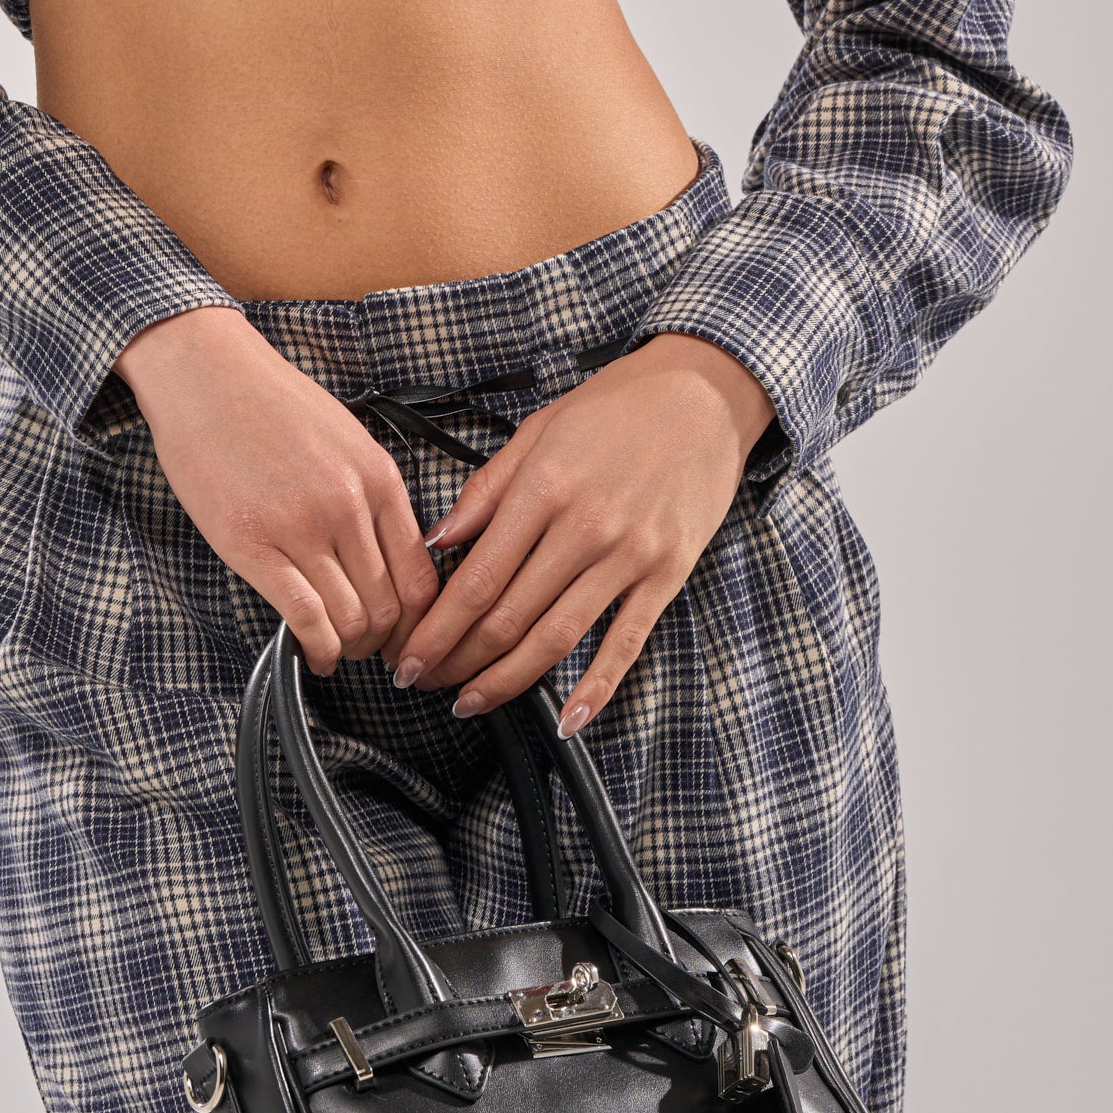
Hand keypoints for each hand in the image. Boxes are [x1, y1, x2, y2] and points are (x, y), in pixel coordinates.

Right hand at [116, 308, 440, 674]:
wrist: (207, 373)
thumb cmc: (270, 402)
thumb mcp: (346, 438)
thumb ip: (373, 495)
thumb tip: (391, 558)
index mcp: (379, 477)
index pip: (421, 575)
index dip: (420, 622)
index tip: (408, 636)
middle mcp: (349, 505)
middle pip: (389, 606)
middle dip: (383, 642)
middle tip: (370, 652)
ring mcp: (302, 526)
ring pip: (350, 619)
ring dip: (348, 649)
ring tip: (336, 649)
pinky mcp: (252, 545)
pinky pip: (304, 617)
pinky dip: (315, 649)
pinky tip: (311, 655)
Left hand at [383, 335, 776, 731]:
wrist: (704, 394)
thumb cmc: (617, 406)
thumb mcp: (538, 430)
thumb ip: (486, 490)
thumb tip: (437, 541)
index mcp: (544, 488)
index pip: (477, 579)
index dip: (437, 629)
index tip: (408, 657)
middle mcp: (584, 527)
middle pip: (508, 617)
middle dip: (458, 660)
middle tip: (426, 682)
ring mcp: (629, 555)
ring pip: (557, 638)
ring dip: (506, 680)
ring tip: (470, 702)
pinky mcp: (668, 573)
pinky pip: (627, 642)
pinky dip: (596, 688)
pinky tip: (567, 718)